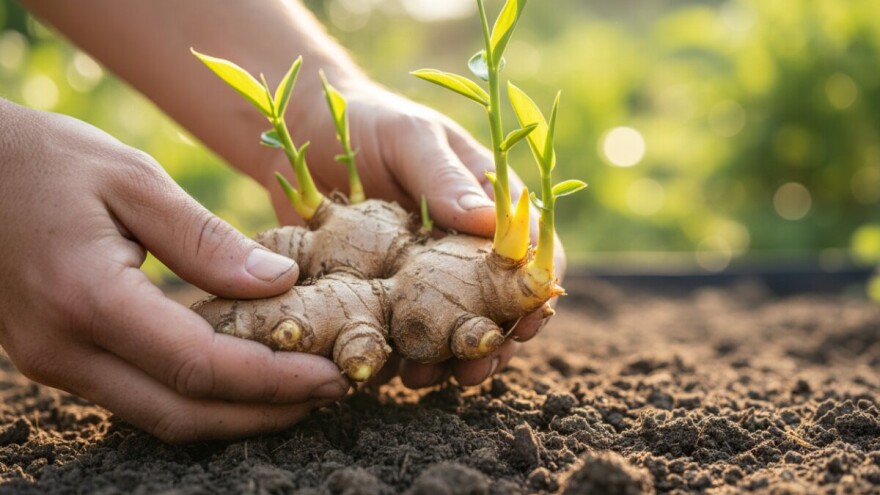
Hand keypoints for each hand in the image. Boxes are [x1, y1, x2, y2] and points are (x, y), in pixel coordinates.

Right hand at [0, 101, 349, 442]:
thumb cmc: (46, 161)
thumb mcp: (133, 180)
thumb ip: (206, 240)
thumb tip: (279, 284)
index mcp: (88, 299)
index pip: (200, 365)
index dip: (273, 380)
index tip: (331, 375)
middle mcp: (65, 350)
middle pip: (183, 413)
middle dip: (265, 412)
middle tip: (330, 391)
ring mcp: (56, 363)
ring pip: (161, 415)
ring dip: (235, 413)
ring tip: (298, 390)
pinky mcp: (59, 359)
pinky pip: (140, 396)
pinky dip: (198, 396)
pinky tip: (241, 376)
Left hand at [264, 82, 566, 388]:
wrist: (302, 132)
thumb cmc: (366, 121)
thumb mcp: (408, 138)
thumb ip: (444, 177)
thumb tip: (489, 222)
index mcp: (486, 202)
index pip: (535, 251)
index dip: (539, 289)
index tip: (528, 320)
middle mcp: (463, 244)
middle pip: (500, 304)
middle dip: (494, 342)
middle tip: (473, 369)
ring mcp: (426, 272)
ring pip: (454, 327)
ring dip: (448, 359)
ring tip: (424, 378)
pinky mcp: (387, 290)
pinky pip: (403, 329)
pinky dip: (401, 354)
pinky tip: (387, 368)